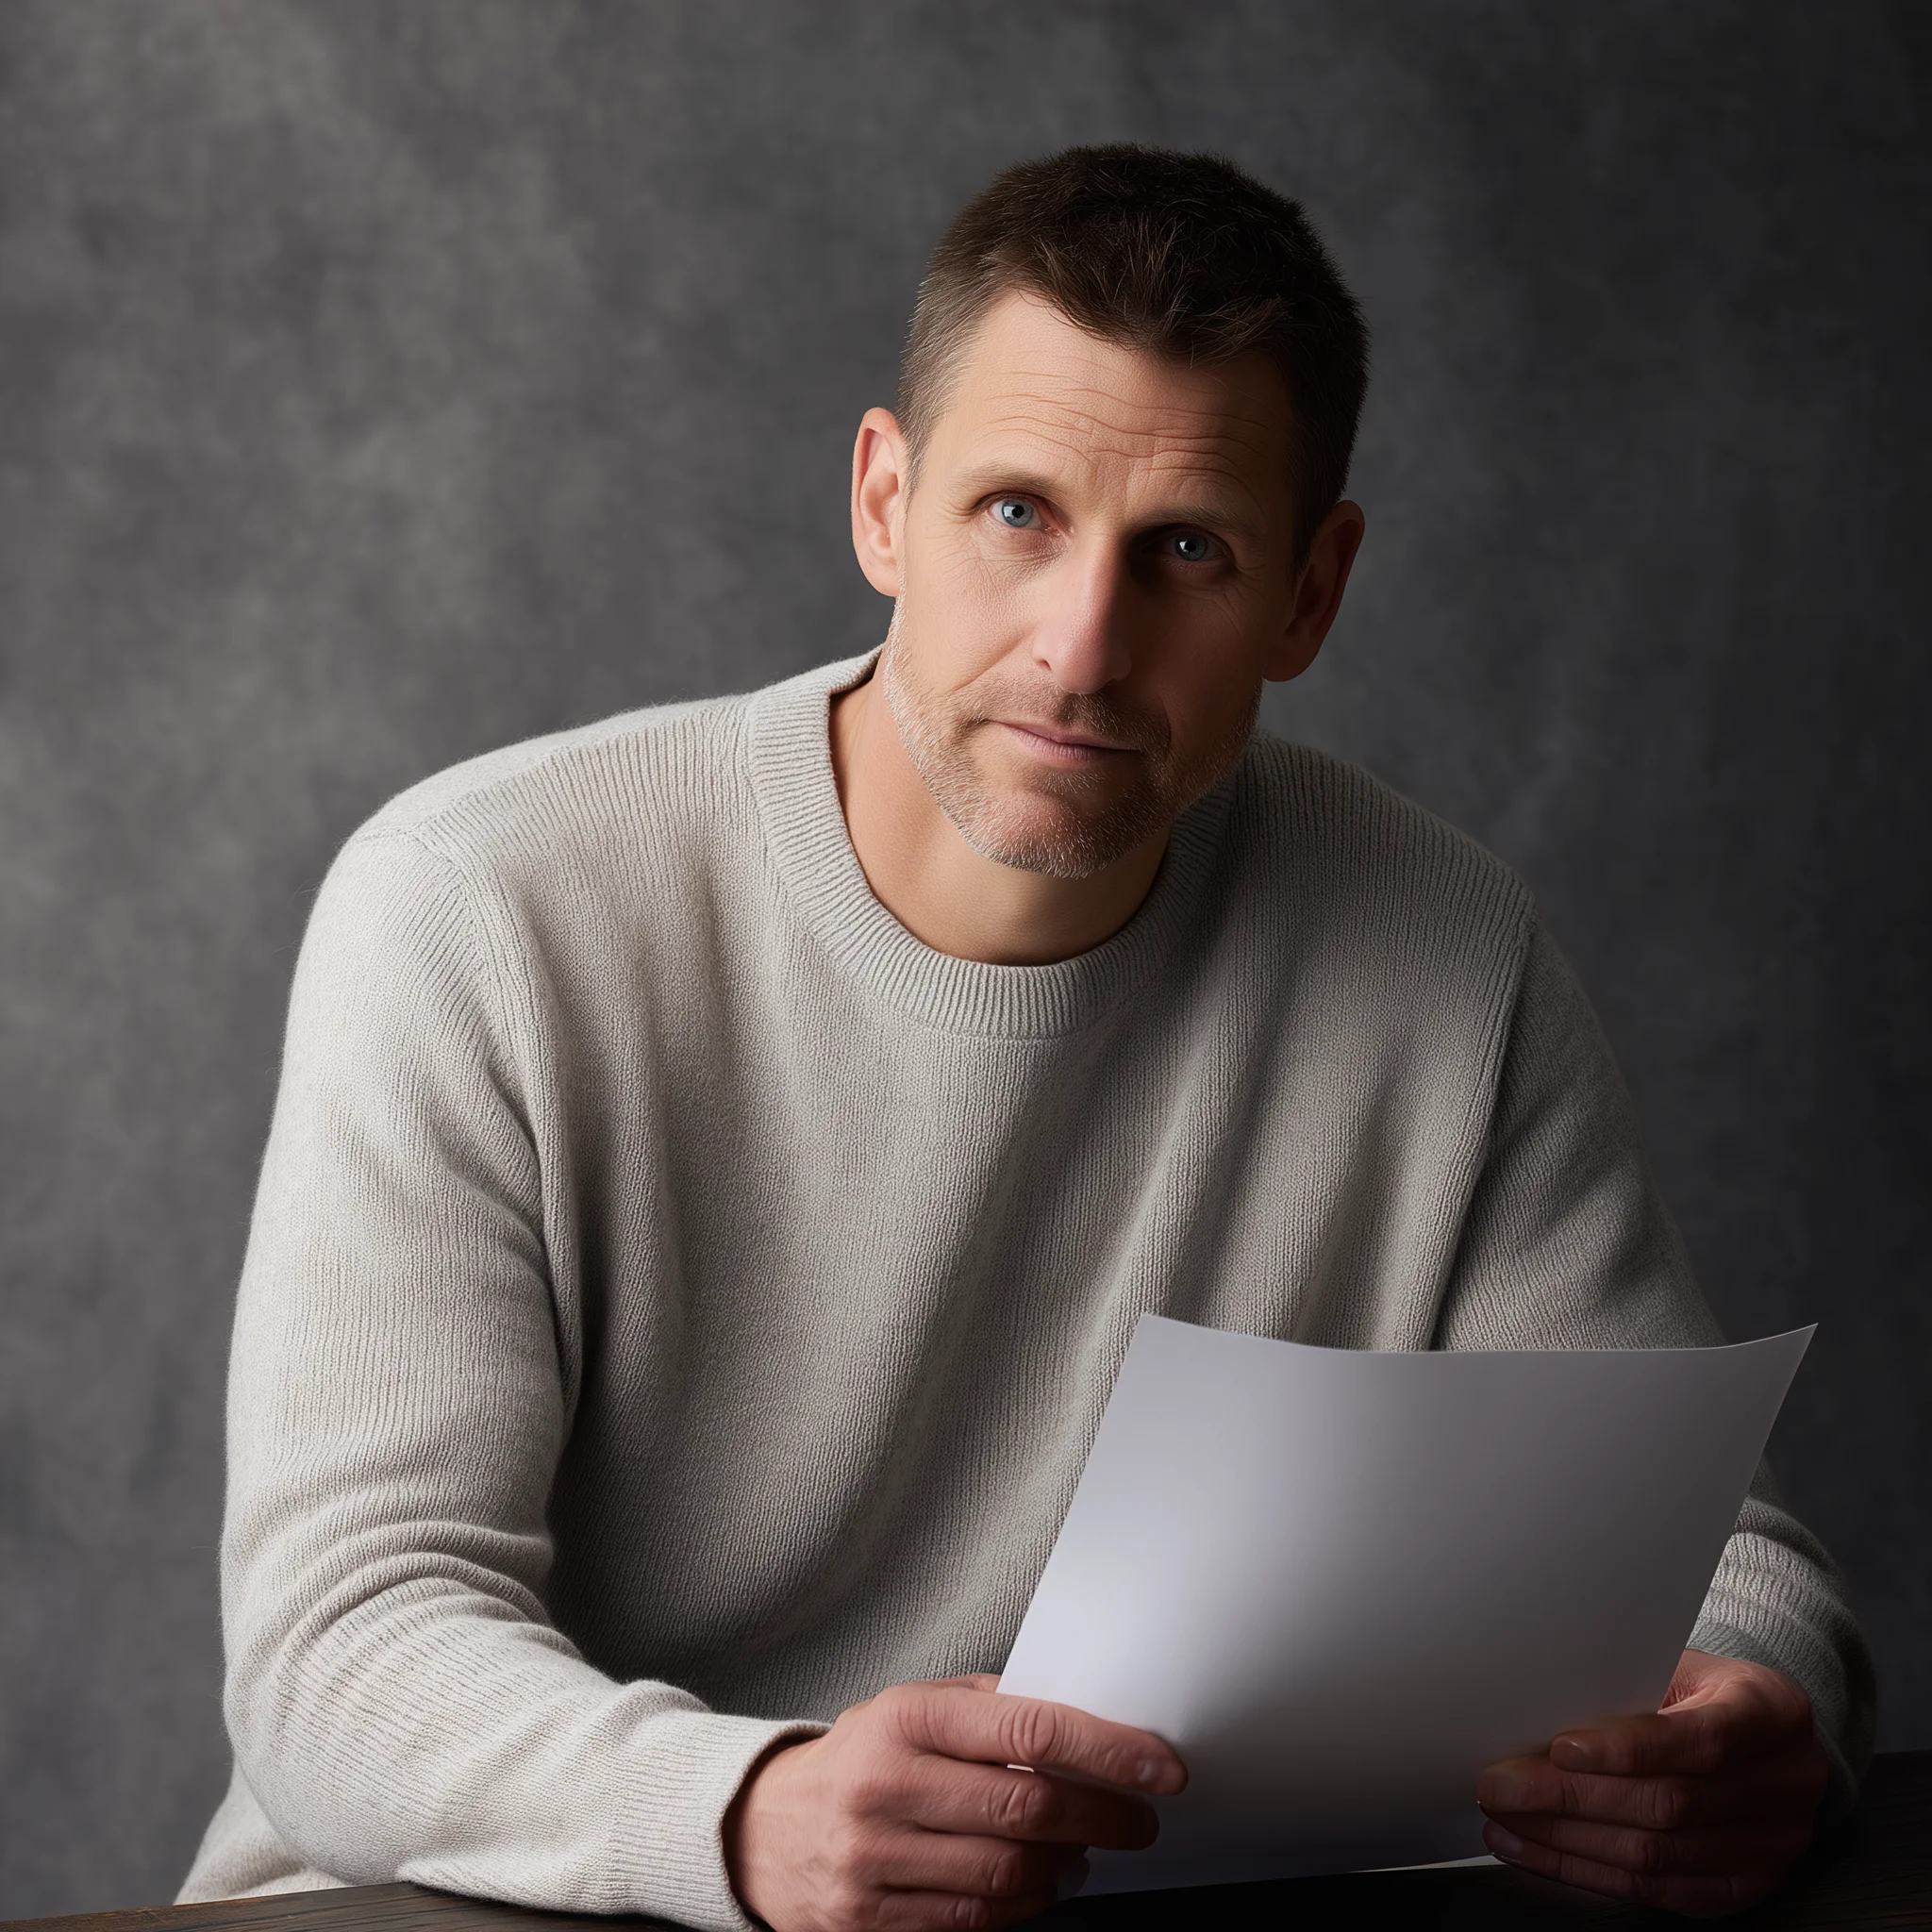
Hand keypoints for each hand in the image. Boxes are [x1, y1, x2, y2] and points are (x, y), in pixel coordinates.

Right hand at [722, 1674, 1185, 1931]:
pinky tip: (1038, 1883)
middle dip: (1103, 1815)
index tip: (1159, 1764)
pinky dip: (1024, 1907)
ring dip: (1067, 1867)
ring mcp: (874, 1859)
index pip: (1028, 1729)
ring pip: (1008, 1875)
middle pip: (1028, 1809)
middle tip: (1139, 1817)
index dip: (1107, 1749)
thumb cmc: (858, 1758)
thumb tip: (1082, 1711)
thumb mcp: (909, 1707)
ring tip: (1084, 1849)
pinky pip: (975, 1921)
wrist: (762, 1827)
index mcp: (905, 1718)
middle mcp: (887, 1786)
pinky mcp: (869, 1920)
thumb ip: (988, 1708)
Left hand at [1477, 1648, 1828, 1916]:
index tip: (1560, 1748)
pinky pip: (1657, 1892)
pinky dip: (1586, 1872)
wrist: (1761, 1737)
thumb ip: (1629, 1682)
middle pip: (1670, 1804)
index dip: (1626, 1748)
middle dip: (1573, 1799)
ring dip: (1567, 1842)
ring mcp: (1772, 1844)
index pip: (1701, 1738)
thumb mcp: (1682, 1664)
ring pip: (1658, 1856)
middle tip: (1503, 1786)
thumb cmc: (1704, 1690)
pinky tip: (1538, 1851)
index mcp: (1773, 1711)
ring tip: (1506, 1821)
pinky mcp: (1743, 1886)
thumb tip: (1536, 1701)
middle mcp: (1786, 1783)